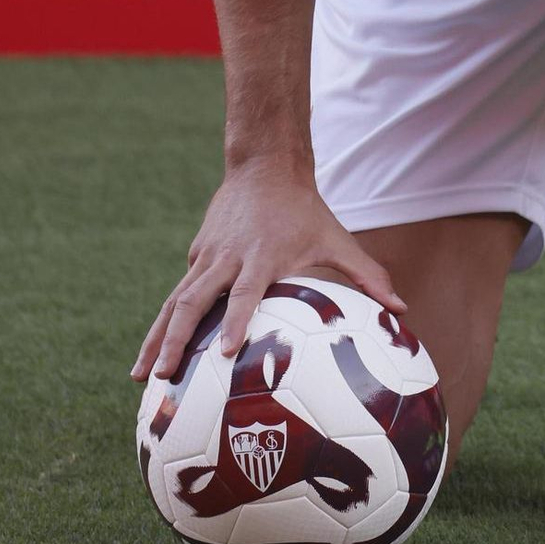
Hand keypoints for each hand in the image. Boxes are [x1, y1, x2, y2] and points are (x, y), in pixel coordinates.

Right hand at [130, 160, 406, 381]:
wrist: (264, 166)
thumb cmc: (305, 210)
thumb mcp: (337, 239)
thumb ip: (368, 276)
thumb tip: (402, 310)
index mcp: (261, 256)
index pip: (244, 294)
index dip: (235, 322)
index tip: (226, 354)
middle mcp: (227, 258)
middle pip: (193, 301)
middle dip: (177, 340)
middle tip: (163, 377)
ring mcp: (207, 257)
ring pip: (174, 301)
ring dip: (158, 339)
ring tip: (141, 376)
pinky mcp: (196, 256)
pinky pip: (177, 293)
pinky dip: (162, 323)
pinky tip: (153, 354)